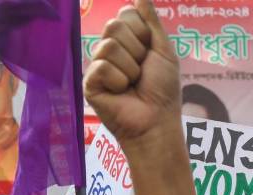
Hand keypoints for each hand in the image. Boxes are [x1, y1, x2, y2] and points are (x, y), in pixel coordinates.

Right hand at [84, 0, 180, 147]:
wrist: (157, 121)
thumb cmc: (163, 90)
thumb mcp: (163, 51)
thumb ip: (152, 22)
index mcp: (127, 41)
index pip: (125, 14)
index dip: (142, 32)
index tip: (150, 53)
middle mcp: (109, 50)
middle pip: (114, 26)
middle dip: (136, 49)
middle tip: (141, 71)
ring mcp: (97, 66)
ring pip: (109, 46)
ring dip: (130, 68)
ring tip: (132, 84)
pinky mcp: (89, 83)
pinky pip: (102, 67)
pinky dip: (119, 81)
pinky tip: (121, 93)